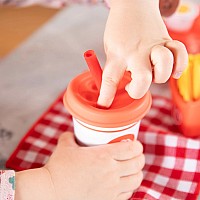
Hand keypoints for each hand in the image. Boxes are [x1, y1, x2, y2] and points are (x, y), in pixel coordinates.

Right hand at [15, 132, 144, 199]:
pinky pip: (128, 193)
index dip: (138, 145)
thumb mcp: (64, 146)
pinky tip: (124, 182)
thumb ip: (70, 136)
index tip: (136, 143)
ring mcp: (111, 188)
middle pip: (138, 163)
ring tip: (133, 168)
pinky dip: (130, 186)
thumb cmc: (58, 168)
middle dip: (140, 157)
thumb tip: (71, 133)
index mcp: (103, 156)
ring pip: (136, 179)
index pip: (131, 149)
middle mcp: (111, 172)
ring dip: (138, 172)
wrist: (51, 192)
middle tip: (136, 154)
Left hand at [98, 0, 187, 106]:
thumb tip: (120, 86)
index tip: (104, 106)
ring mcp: (154, 46)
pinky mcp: (167, 40)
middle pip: (142, 80)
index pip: (110, 79)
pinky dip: (179, 66)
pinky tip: (172, 70)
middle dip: (138, 91)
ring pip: (164, 69)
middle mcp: (136, 52)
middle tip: (132, 87)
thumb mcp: (110, 48)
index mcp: (118, 54)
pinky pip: (180, 55)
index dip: (107, 95)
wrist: (133, 4)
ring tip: (152, 71)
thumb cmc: (120, 29)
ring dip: (159, 77)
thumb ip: (116, 66)